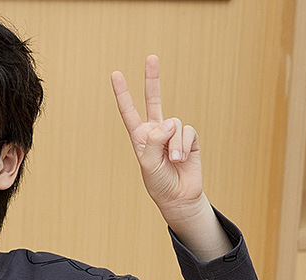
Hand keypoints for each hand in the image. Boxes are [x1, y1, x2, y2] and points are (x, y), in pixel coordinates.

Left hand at [111, 55, 202, 214]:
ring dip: (173, 145)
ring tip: (172, 161)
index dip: (123, 94)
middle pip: (154, 100)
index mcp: (140, 137)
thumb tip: (169, 121)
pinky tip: (180, 159)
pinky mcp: (189, 137)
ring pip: (173, 124)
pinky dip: (182, 146)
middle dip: (152, 79)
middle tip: (151, 57)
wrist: (178, 195)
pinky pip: (186, 131)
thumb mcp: (148, 163)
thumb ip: (155, 140)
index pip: (129, 112)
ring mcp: (173, 133)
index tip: (115, 74)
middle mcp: (156, 131)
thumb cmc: (158, 182)